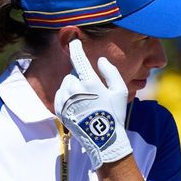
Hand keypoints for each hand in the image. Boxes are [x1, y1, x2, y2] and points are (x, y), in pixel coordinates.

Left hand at [56, 39, 132, 169]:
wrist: (103, 140)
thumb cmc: (115, 114)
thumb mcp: (120, 91)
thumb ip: (111, 72)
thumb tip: (100, 60)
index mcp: (90, 83)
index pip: (79, 59)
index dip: (76, 48)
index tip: (74, 40)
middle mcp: (74, 90)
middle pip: (72, 74)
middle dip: (80, 77)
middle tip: (92, 90)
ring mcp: (66, 101)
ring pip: (66, 84)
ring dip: (73, 86)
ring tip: (86, 100)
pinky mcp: (60, 110)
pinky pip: (60, 95)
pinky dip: (67, 96)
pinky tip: (78, 105)